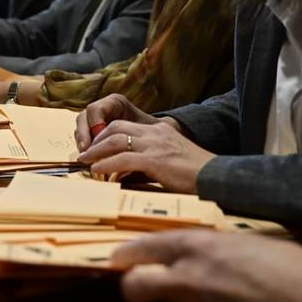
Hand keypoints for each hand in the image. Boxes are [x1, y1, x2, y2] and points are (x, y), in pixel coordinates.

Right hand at [74, 93, 162, 150]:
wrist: (159, 141)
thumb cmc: (156, 133)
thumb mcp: (150, 130)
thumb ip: (138, 132)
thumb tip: (124, 139)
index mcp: (116, 102)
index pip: (96, 109)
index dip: (93, 125)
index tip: (94, 142)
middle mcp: (103, 108)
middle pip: (84, 117)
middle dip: (82, 134)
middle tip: (85, 151)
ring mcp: (96, 120)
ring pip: (81, 127)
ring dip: (81, 142)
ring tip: (86, 157)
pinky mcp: (94, 132)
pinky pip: (83, 137)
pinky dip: (85, 147)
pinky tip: (90, 159)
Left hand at [78, 119, 213, 192]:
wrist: (216, 176)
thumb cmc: (196, 174)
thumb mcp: (171, 162)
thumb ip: (149, 163)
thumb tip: (124, 176)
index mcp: (160, 130)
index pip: (125, 125)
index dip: (106, 135)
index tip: (95, 147)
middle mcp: (155, 133)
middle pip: (116, 128)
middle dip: (97, 140)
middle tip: (85, 153)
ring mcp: (155, 145)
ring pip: (115, 141)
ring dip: (96, 151)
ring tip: (85, 161)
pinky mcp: (155, 160)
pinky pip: (122, 158)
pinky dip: (105, 164)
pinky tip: (97, 170)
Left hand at [111, 231, 301, 301]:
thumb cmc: (291, 267)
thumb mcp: (245, 241)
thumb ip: (213, 245)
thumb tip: (196, 249)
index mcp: (200, 245)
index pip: (145, 247)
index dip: (128, 253)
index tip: (120, 255)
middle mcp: (190, 277)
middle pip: (135, 285)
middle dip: (131, 283)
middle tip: (138, 280)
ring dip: (163, 301)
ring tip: (184, 294)